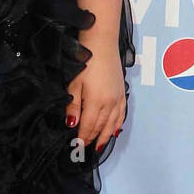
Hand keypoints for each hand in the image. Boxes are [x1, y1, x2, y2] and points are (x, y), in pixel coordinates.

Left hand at [65, 38, 126, 153]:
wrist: (102, 44)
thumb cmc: (86, 62)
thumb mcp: (74, 84)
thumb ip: (73, 106)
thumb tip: (71, 124)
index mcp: (97, 102)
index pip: (89, 126)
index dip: (82, 137)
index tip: (77, 145)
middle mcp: (110, 103)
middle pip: (101, 127)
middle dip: (93, 139)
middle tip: (86, 148)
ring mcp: (118, 98)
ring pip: (113, 123)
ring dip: (105, 136)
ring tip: (100, 145)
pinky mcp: (122, 93)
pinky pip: (122, 114)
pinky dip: (118, 125)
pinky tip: (115, 130)